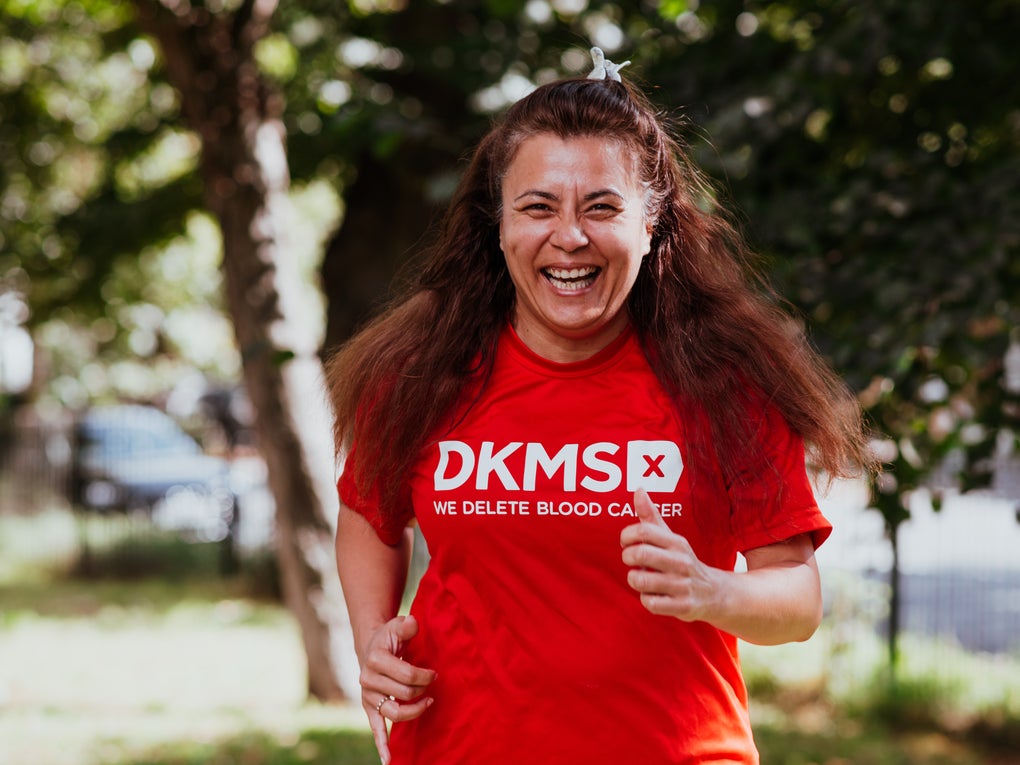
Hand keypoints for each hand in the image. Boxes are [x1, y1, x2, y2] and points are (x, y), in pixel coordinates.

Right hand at [360, 614, 436, 764]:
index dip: (424, 676)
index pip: (406, 675)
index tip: (434, 674)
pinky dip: (382, 745)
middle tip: (432, 683)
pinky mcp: (369, 708)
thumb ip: (406, 626)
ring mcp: (368, 696)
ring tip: (428, 703)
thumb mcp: (397, 626)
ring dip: (414, 711)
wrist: (372, 646)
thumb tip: (412, 623)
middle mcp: (367, 680)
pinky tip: (389, 760)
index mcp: (375, 659)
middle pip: (404, 694)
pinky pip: (375, 728)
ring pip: (395, 712)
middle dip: (422, 689)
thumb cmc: (389, 637)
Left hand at [619, 488, 718, 621]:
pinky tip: (653, 595)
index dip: (627, 536)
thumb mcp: (671, 538)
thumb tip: (638, 490)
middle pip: (640, 554)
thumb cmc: (683, 562)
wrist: (715, 594)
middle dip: (627, 557)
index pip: (644, 531)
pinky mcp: (682, 606)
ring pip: (641, 581)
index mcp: (676, 543)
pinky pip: (650, 603)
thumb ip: (651, 516)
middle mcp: (680, 562)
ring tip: (642, 578)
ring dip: (635, 580)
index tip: (626, 542)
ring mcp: (682, 585)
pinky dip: (646, 600)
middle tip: (631, 560)